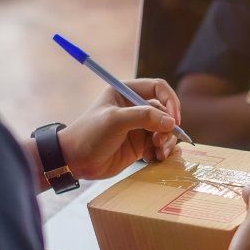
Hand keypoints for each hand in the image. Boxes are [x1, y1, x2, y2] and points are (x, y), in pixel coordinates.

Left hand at [59, 78, 182, 179]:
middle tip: (160, 142)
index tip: (174, 120)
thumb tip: (171, 123)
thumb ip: (144, 117)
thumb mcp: (115, 121)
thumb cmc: (90, 135)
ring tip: (158, 153)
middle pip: (165, 112)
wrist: (75, 161)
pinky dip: (161, 152)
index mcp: (126, 92)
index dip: (170, 102)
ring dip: (166, 142)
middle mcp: (135, 107)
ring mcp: (138, 126)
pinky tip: (152, 159)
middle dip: (168, 127)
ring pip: (166, 130)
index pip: (158, 88)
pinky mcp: (140, 144)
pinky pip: (160, 145)